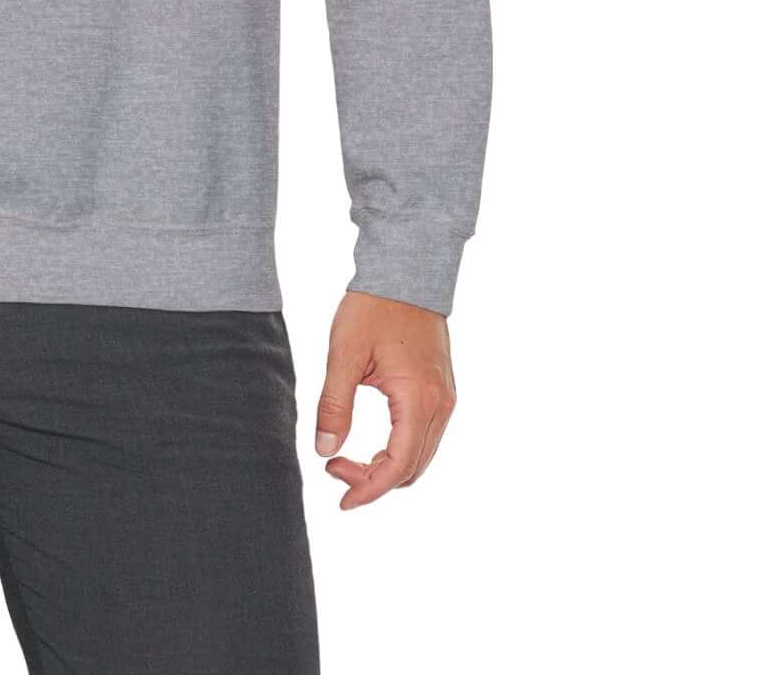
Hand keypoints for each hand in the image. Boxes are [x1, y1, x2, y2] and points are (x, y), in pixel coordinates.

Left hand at [312, 290, 456, 509]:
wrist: (405, 272)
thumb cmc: (373, 307)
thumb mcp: (343, 354)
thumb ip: (334, 404)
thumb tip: (324, 450)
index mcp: (418, 400)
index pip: (397, 466)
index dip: (369, 490)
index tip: (340, 499)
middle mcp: (441, 406)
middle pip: (413, 469)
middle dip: (374, 481)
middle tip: (334, 469)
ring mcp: (447, 399)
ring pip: (421, 456)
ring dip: (387, 468)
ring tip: (347, 459)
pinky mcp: (443, 391)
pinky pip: (425, 437)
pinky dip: (400, 451)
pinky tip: (372, 445)